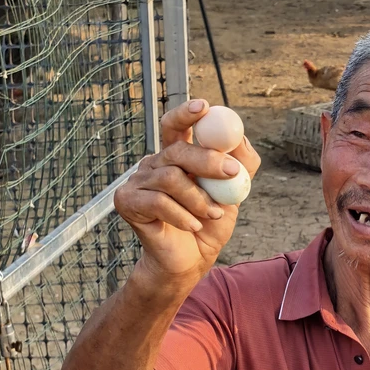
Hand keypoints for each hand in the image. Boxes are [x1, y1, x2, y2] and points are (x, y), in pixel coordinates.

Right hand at [114, 99, 260, 285]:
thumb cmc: (207, 227)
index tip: (204, 106)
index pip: (175, 126)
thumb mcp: (232, 196)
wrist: (187, 263)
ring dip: (198, 199)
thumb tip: (241, 139)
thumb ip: (241, 168)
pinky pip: (158, 202)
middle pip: (177, 149)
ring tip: (211, 215)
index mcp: (176, 157)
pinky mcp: (127, 202)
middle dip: (207, 159)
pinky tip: (193, 225)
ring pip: (171, 178)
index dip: (186, 113)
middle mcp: (154, 164)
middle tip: (230, 171)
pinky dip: (182, 215)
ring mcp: (138, 182)